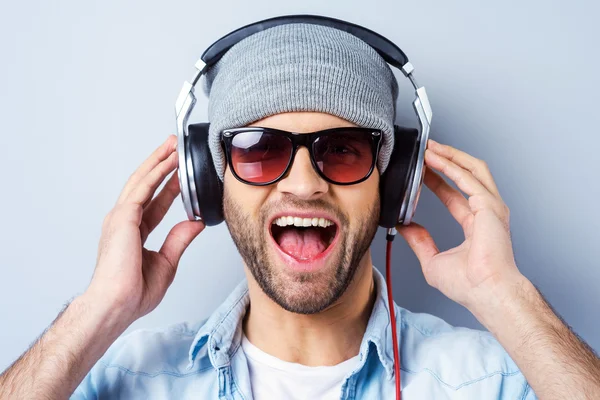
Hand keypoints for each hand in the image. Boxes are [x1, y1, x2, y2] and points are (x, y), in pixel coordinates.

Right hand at [85, 135, 204, 322]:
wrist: (118, 304)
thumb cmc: (134, 292)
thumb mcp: (167, 262)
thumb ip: (179, 239)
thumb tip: (196, 222)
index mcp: (133, 232)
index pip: (154, 202)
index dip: (168, 186)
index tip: (181, 174)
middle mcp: (125, 221)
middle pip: (145, 185)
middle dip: (161, 164)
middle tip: (176, 148)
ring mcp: (121, 217)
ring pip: (142, 181)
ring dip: (159, 161)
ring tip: (173, 146)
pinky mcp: (123, 217)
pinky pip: (143, 188)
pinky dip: (156, 172)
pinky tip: (169, 161)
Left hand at [396, 139, 522, 310]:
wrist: (485, 292)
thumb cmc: (469, 285)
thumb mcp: (432, 260)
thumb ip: (419, 241)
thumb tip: (405, 227)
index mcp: (476, 225)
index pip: (455, 195)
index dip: (438, 180)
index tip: (422, 171)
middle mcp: (486, 213)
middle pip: (466, 175)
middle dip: (446, 160)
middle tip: (426, 150)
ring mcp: (491, 208)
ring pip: (472, 170)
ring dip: (451, 156)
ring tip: (430, 147)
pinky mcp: (490, 206)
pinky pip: (469, 178)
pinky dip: (452, 166)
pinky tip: (436, 159)